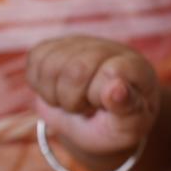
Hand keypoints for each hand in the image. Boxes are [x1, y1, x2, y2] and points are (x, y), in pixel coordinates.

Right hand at [26, 36, 158, 157]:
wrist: (95, 122)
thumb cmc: (116, 125)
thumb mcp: (129, 127)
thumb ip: (128, 109)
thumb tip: (117, 88)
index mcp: (135, 67)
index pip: (114, 71)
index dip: (100, 97)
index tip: (104, 107)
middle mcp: (109, 49)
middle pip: (77, 69)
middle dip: (74, 101)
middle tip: (86, 108)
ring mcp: (81, 44)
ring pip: (51, 64)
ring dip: (55, 94)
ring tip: (72, 101)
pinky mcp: (55, 46)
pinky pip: (35, 59)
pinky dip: (39, 83)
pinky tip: (56, 90)